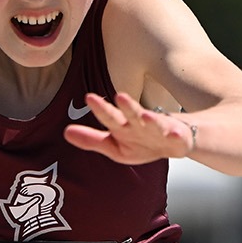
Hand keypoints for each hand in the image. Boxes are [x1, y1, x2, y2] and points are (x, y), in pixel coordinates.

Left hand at [63, 92, 192, 164]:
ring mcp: (159, 129)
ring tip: (146, 114)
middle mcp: (140, 124)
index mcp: (124, 126)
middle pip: (132, 114)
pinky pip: (175, 136)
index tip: (89, 97)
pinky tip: (173, 133)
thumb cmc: (142, 143)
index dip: (101, 108)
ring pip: (154, 122)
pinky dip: (174, 134)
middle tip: (120, 96)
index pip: (110, 116)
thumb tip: (65, 132)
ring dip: (150, 118)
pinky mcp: (176, 136)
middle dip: (127, 106)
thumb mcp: (115, 146)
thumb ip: (92, 140)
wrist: (175, 142)